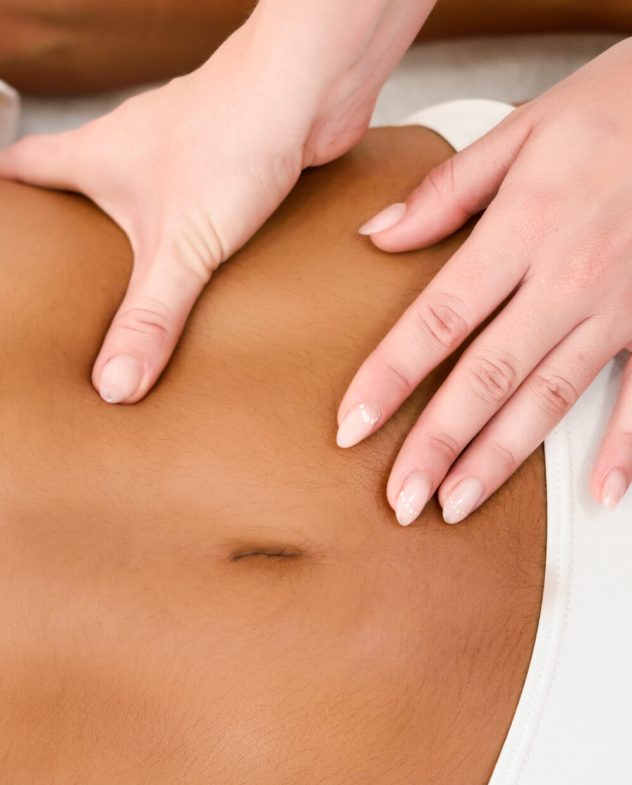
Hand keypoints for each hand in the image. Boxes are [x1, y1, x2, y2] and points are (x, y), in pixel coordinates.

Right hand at [0, 0, 435, 404]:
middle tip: (30, 281)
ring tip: (105, 295)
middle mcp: (127, 150)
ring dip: (115, 240)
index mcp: (94, 156)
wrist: (314, 82)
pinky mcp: (222, 170)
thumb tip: (114, 387)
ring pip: (128, 201)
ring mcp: (176, 157)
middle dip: (49, 230)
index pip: (17, 165)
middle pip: (68, 185)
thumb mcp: (180, 245)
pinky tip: (187, 281)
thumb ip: (149, 317)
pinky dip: (174, 244)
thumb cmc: (234, 133)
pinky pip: (183, 213)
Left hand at [338, 37, 631, 523]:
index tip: (351, 427)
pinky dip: (625, 448)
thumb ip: (445, 191)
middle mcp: (569, 279)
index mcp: (523, 231)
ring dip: (501, 459)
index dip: (390, 379)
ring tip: (457, 504)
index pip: (438, 320)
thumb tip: (376, 236)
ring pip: (549, 398)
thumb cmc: (616, 110)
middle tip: (400, 499)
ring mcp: (618, 306)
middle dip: (438, 444)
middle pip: (488, 377)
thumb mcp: (523, 132)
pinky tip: (600, 494)